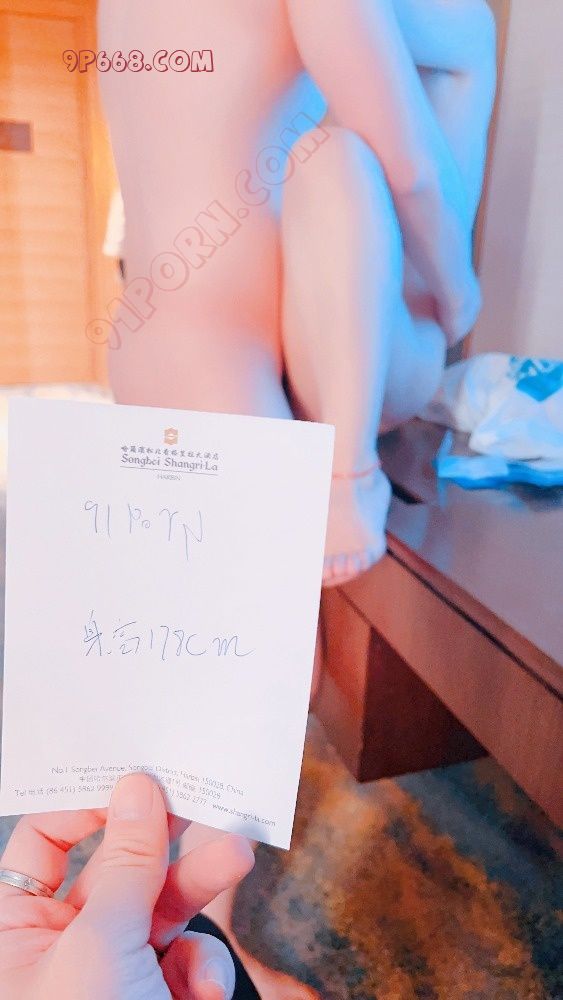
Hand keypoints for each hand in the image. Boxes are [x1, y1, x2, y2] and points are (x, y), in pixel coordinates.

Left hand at [0, 773, 254, 998]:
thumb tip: (137, 786)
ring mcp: (110, 974)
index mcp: (14, 928)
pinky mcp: (153, 999)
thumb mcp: (99, 946)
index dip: (88, 805)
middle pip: (114, 868)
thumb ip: (125, 864)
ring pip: (159, 908)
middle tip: (205, 804)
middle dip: (164, 844)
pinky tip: (199, 990)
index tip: (140, 778)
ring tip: (237, 858)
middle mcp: (57, 946)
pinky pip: (181, 961)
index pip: (42, 840)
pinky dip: (198, 969)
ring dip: (199, 889)